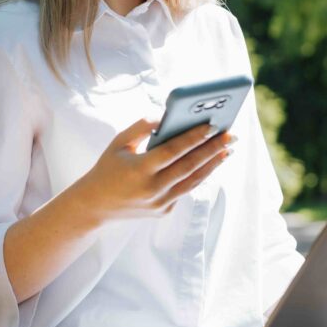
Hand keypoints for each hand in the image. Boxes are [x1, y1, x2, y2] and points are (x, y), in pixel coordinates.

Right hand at [74, 119, 235, 220]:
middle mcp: (152, 189)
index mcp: (139, 169)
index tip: (213, 125)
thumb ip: (142, 126)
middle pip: (190, 166)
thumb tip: (167, 115)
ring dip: (213, 164)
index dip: (194, 138)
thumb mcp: (119, 142)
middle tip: (231, 135)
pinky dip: (198, 175)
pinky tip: (210, 162)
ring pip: (193, 181)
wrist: (95, 205)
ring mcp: (159, 203)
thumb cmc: (108, 167)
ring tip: (228, 149)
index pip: (173, 151)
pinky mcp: (164, 211)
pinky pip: (184, 190)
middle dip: (212, 149)